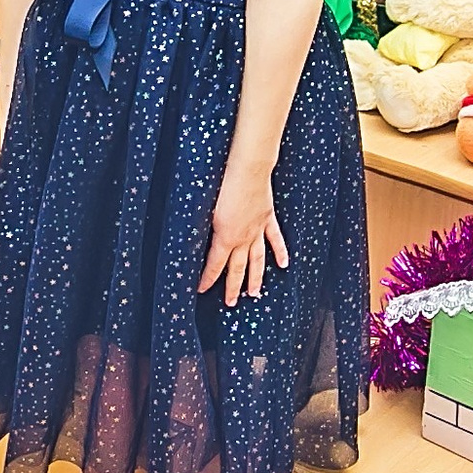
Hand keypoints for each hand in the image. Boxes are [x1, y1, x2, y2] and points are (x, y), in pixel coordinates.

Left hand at [199, 160, 289, 306]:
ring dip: (256, 277)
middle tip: (231, 302)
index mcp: (225, 237)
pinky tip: (283, 264)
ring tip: (255, 293)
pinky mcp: (267, 218)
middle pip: (238, 268)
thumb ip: (200, 226)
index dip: (208, 279)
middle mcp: (243, 238)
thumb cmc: (223, 183)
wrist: (248, 170)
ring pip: (257, 259)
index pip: (215, 265)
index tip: (201, 289)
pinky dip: (280, 252)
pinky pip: (275, 240)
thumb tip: (189, 238)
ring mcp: (258, 229)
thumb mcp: (204, 207)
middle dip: (233, 287)